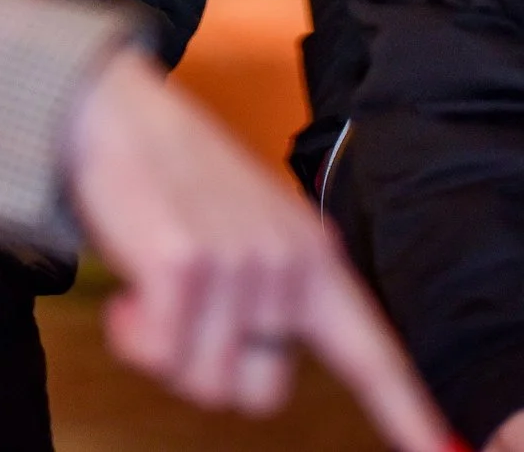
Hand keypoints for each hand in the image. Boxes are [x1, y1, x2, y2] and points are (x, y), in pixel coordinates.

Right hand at [63, 50, 449, 451]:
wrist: (116, 111)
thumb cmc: (176, 179)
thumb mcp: (252, 231)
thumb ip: (273, 294)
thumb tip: (258, 375)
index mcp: (315, 259)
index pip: (371, 354)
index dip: (408, 412)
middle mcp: (288, 266)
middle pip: (260, 395)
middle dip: (212, 368)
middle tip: (184, 311)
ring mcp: (240, 267)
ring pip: (205, 385)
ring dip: (165, 350)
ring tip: (155, 287)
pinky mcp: (185, 268)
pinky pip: (159, 357)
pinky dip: (132, 337)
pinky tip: (129, 292)